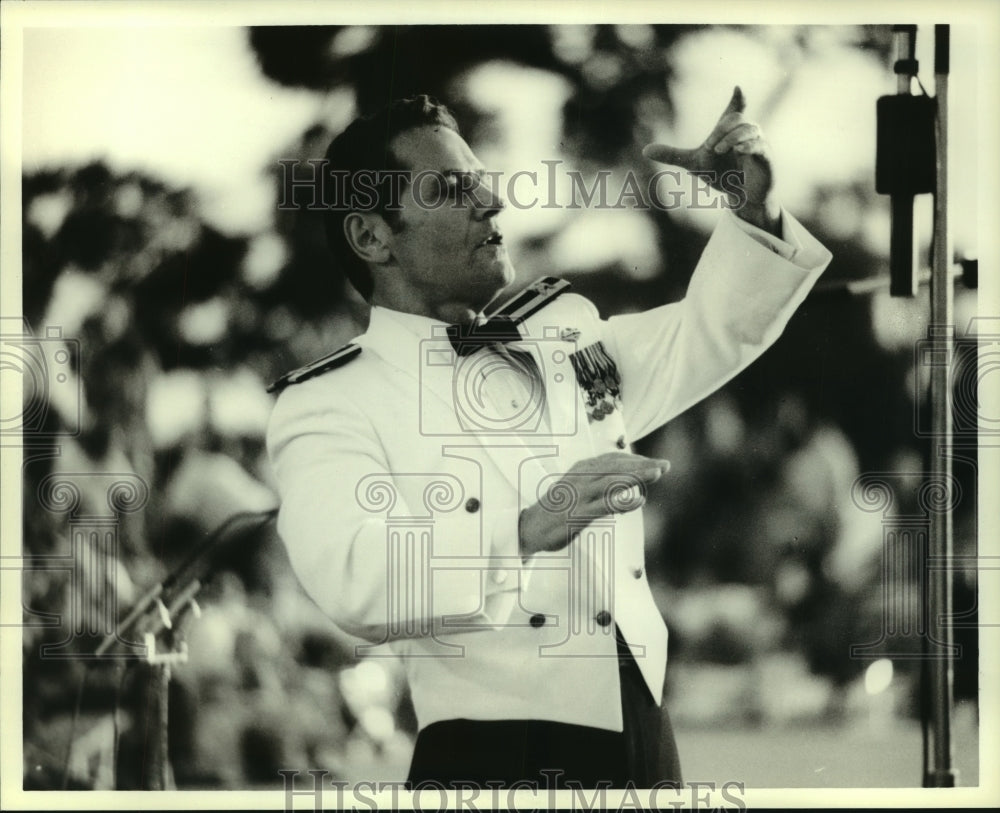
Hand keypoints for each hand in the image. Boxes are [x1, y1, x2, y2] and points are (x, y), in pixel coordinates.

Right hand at [518, 452, 669, 557]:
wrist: (530, 527)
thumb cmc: (557, 508)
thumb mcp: (577, 487)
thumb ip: (598, 481)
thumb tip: (624, 478)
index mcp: (581, 469)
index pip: (614, 459)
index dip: (636, 460)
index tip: (655, 464)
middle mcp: (582, 478)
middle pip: (616, 466)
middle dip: (642, 465)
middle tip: (665, 465)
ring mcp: (580, 495)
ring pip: (612, 481)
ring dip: (636, 476)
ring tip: (657, 474)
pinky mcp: (578, 514)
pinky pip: (604, 506)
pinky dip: (623, 502)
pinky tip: (640, 500)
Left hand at [643, 86, 780, 234]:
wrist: (739, 197)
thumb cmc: (721, 174)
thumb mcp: (693, 164)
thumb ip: (672, 155)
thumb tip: (645, 150)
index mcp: (730, 130)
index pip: (735, 109)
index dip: (737, 99)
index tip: (737, 88)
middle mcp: (746, 133)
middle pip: (737, 119)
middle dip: (723, 129)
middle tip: (709, 146)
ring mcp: (758, 144)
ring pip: (750, 130)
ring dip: (733, 137)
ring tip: (718, 149)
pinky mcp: (765, 158)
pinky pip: (760, 146)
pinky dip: (749, 146)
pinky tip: (739, 150)